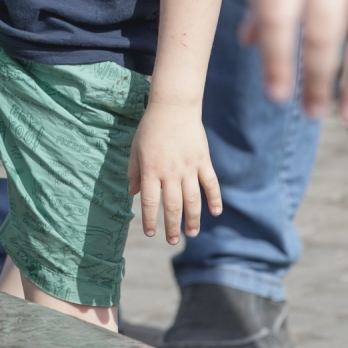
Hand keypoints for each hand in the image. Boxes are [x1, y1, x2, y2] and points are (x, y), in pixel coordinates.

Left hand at [127, 101, 220, 244]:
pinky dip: (214, 199)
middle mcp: (170, 172)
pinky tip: (215, 212)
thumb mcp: (136, 149)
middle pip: (172, 206)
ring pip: (192, 200)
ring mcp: (189, 168)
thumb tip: (132, 194)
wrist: (174, 107)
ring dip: (192, 219)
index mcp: (151, 170)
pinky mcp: (203, 161)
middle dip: (172, 226)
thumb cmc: (151, 128)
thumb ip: (134, 172)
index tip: (151, 233)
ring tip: (191, 233)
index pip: (150, 202)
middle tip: (172, 240)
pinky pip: (211, 184)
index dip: (150, 220)